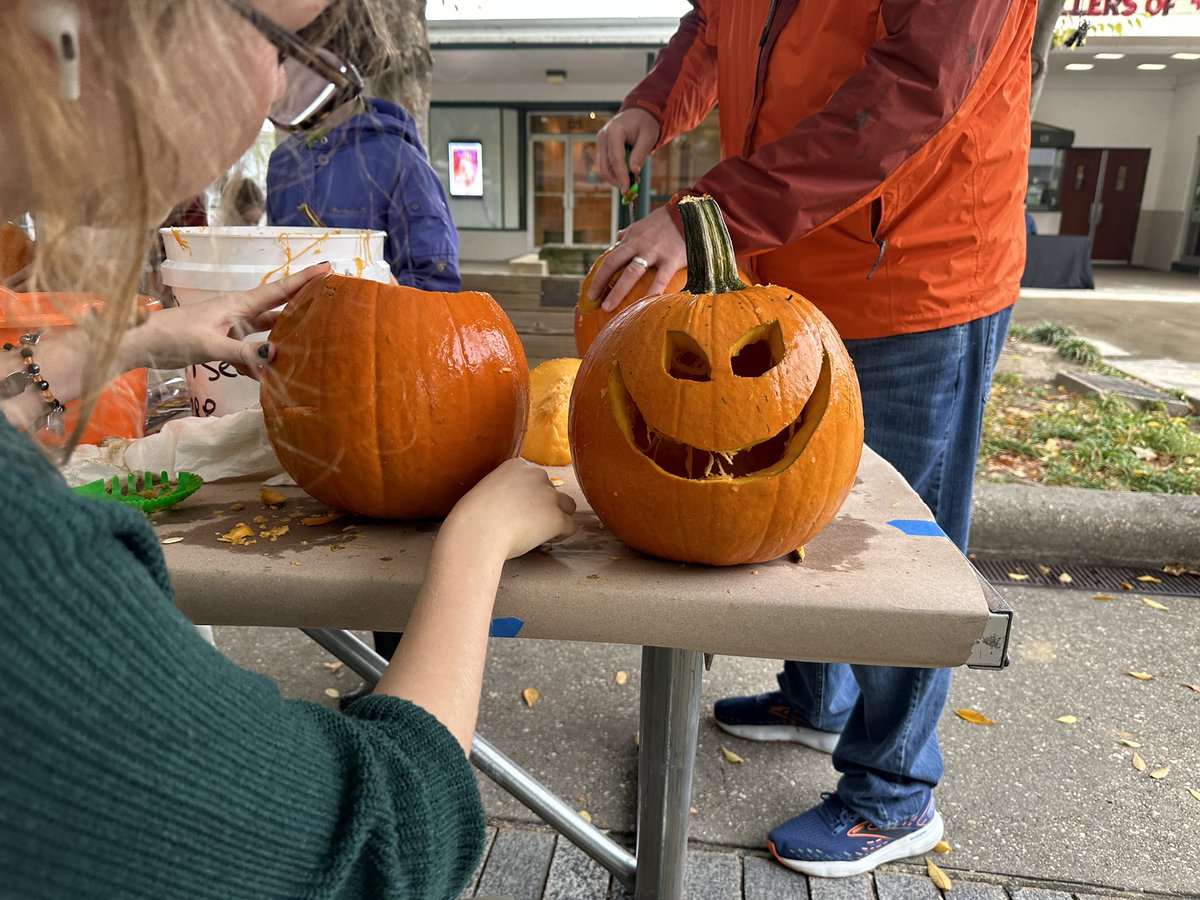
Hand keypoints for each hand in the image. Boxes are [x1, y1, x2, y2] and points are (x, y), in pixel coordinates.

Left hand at [120, 263, 329, 375]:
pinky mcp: (223, 343)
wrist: (139, 343)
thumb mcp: (210, 344)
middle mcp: (239, 312)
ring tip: (312, 337)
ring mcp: (231, 327)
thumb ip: (243, 351)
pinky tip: (273, 374)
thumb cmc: (172, 337)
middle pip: (278, 307)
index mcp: (238, 305)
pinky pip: (251, 350)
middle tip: (330, 300)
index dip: (304, 280)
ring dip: (286, 333)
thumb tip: (277, 352)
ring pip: (267, 329)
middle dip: (303, 302)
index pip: (279, 290)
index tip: (328, 268)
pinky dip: (263, 360)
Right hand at [445, 458, 576, 560]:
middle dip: (544, 507)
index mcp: (517, 465)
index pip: (536, 479)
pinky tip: (546, 541)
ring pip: (568, 506)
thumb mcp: (486, 491)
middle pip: (552, 491)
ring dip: (558, 518)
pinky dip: (561, 535)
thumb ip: (504, 490)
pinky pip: (571, 527)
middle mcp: (537, 475)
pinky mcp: (557, 517)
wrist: (476, 532)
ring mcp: (549, 496)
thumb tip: (513, 507)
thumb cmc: (472, 518)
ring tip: (540, 532)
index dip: (530, 496)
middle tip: (527, 524)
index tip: (517, 511)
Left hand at [587, 205, 686, 310]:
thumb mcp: (644, 223)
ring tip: (609, 307)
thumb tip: (618, 236)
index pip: (610, 258)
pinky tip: (645, 307)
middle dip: (601, 283)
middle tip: (594, 300)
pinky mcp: (671, 259)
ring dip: (618, 291)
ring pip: (631, 273)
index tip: (592, 292)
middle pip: (613, 264)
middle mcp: (639, 244)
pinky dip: (651, 293)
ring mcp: (654, 252)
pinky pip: (660, 280)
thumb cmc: (667, 221)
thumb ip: (630, 232)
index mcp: (632, 238)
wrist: (691, 213)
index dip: (599, 276)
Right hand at [596, 109, 660, 195]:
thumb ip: (640, 153)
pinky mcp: (603, 148)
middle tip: (632, 188)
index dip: (621, 176)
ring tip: (635, 178)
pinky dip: (618, 172)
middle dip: (618, 180)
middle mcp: (603, 137)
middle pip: (606, 167)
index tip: (627, 190)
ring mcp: (601, 143)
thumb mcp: (648, 137)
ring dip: (619, 177)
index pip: (615, 159)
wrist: (639, 114)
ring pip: (605, 169)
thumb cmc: (645, 123)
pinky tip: (630, 172)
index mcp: (614, 131)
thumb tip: (633, 172)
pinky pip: (608, 165)